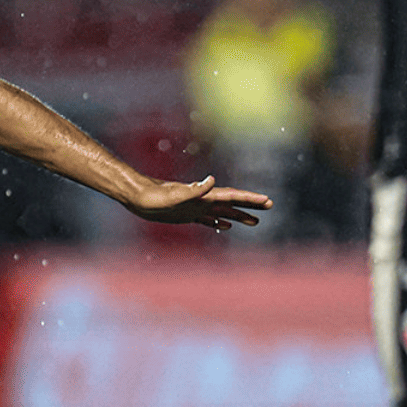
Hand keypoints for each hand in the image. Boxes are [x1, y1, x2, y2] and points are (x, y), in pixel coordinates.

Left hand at [124, 175, 272, 229]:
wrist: (137, 196)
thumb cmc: (153, 196)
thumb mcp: (173, 195)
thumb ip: (193, 190)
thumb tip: (211, 180)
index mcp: (203, 196)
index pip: (231, 196)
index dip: (249, 199)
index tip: (267, 201)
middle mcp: (202, 200)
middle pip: (231, 202)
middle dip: (250, 205)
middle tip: (269, 206)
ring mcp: (195, 208)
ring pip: (222, 212)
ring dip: (238, 215)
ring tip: (255, 222)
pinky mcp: (185, 215)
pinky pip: (207, 219)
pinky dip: (218, 222)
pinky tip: (225, 226)